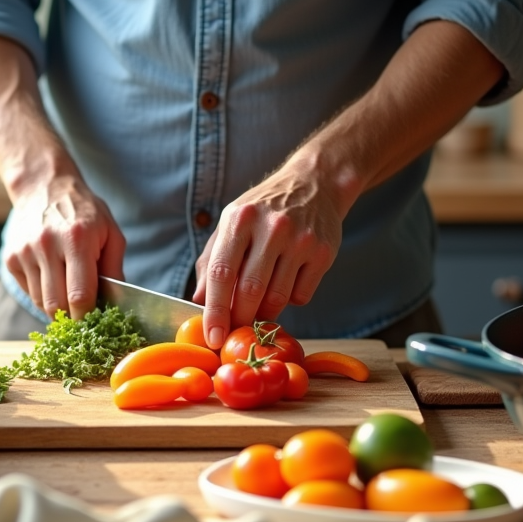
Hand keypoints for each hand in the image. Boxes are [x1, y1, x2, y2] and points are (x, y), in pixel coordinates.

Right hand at [4, 174, 125, 319]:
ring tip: (67, 290)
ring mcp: (25, 252)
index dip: (87, 316)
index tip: (94, 322)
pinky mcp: (11, 258)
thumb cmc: (83, 211)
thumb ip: (114, 268)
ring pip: (40, 302)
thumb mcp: (110, 231)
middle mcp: (47, 245)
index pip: (79, 295)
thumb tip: (115, 304)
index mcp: (77, 239)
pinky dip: (41, 294)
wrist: (43, 187)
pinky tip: (52, 278)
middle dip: (71, 317)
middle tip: (82, 315)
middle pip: (56, 304)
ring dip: (56, 306)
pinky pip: (27, 292)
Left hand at [193, 160, 344, 347]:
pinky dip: (290, 300)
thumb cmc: (263, 210)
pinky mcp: (323, 253)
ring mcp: (300, 240)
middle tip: (236, 330)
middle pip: (250, 291)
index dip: (215, 311)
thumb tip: (199, 302)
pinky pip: (301, 296)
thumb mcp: (231, 224)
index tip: (212, 337)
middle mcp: (271, 228)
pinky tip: (286, 282)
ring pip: (277, 299)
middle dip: (240, 319)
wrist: (314, 184)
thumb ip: (211, 261)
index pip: (221, 274)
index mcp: (239, 220)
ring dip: (265, 312)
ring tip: (260, 305)